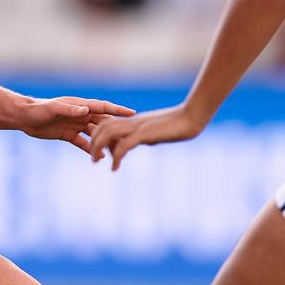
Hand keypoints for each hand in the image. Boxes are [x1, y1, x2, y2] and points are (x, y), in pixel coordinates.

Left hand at [20, 96, 134, 153]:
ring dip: (104, 141)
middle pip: (102, 121)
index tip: (132, 113)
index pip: (102, 107)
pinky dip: (91, 149)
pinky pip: (83, 143)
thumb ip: (70, 109)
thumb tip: (86, 110)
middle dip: (115, 128)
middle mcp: (80, 114)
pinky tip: (99, 158)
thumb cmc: (38, 109)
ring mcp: (75, 124)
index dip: (117, 109)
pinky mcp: (68, 134)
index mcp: (79, 105)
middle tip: (128, 136)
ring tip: (115, 151)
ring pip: (95, 133)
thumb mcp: (54, 109)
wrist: (24, 117)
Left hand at [89, 104, 206, 170]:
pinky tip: (115, 168)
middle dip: (94, 142)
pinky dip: (115, 157)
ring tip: (96, 162)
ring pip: (108, 133)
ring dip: (98, 148)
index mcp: (135, 120)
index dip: (100, 136)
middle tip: (93, 159)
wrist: (191, 117)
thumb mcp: (158, 131)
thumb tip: (146, 141)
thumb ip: (148, 136)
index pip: (108, 123)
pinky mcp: (144, 134)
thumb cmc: (179, 125)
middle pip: (103, 127)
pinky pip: (123, 145)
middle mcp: (132, 121)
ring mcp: (137, 126)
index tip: (100, 152)